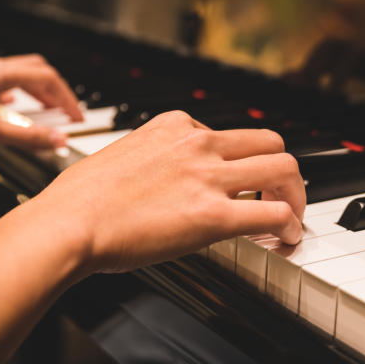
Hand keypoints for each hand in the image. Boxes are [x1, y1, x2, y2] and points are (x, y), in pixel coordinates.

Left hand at [0, 55, 83, 149]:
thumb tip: (57, 140)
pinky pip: (4, 86)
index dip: (67, 99)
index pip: (47, 79)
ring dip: (39, 94)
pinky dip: (19, 97)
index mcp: (1, 73)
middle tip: (68, 114)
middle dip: (56, 92)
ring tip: (49, 114)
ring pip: (21, 78)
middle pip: (37, 71)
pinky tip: (16, 109)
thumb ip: (28, 137)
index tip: (76, 118)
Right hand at [26, 111, 303, 274]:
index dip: (237, 159)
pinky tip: (288, 238)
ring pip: (284, 168)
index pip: (225, 132)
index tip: (236, 177)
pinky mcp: (214, 215)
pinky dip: (291, 224)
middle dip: (281, 168)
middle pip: (269, 141)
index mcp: (171, 126)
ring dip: (296, 193)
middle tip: (279, 192)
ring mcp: (208, 177)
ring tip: (292, 214)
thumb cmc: (79, 200)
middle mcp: (196, 143)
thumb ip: (148, 161)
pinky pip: (275, 213)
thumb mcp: (119, 158)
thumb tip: (156, 182)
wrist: (69, 223)